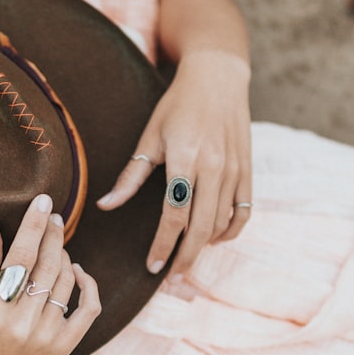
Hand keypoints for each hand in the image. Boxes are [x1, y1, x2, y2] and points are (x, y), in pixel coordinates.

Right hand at [0, 194, 100, 354]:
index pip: (18, 258)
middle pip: (45, 265)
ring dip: (64, 257)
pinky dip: (87, 285)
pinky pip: (87, 309)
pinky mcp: (65, 347)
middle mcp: (20, 324)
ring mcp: (46, 337)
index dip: (32, 226)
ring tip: (56, 247)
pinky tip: (78, 272)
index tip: (42, 202)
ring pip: (65, 281)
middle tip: (53, 215)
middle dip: (52, 234)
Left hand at [96, 50, 251, 276]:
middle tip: (170, 276)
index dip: (164, 245)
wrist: (218, 77)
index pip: (174, 215)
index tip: (153, 266)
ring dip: (204, 247)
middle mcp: (214, 167)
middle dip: (185, 257)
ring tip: (186, 259)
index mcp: (185, 158)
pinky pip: (244, 212)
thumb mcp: (150, 136)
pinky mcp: (248, 170)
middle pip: (201, 227)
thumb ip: (131, 175)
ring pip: (222, 223)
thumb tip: (105, 206)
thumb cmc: (177, 105)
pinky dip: (230, 231)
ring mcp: (235, 170)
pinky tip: (214, 239)